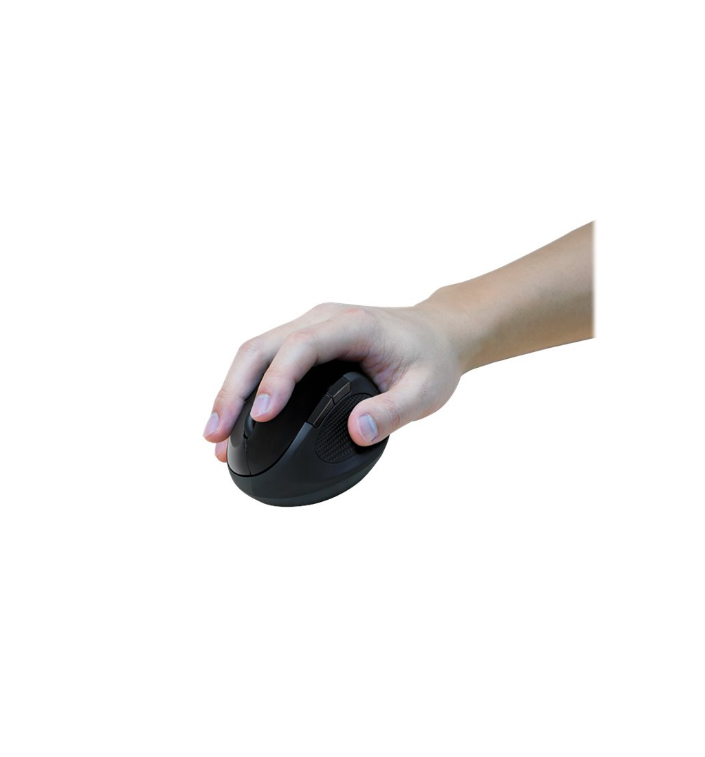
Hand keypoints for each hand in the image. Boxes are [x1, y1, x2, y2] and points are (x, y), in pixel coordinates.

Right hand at [203, 300, 471, 461]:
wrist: (437, 334)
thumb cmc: (432, 360)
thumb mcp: (427, 391)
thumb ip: (395, 411)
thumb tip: (358, 433)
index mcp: (352, 325)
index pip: (301, 346)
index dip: (276, 379)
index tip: (261, 417)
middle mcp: (323, 319)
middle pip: (261, 346)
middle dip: (233, 390)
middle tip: (214, 436)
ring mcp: (311, 327)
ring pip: (255, 352)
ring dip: (232, 390)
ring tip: (215, 437)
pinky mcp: (306, 342)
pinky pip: (267, 360)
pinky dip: (247, 388)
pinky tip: (238, 422)